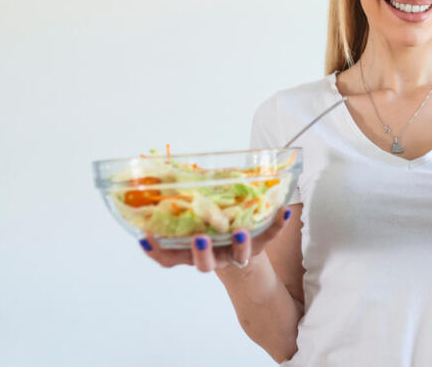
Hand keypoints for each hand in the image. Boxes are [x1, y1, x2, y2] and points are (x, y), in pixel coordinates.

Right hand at [138, 207, 292, 272]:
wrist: (242, 251)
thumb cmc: (212, 227)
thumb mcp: (196, 216)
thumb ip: (184, 199)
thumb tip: (166, 168)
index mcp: (193, 250)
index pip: (170, 257)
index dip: (157, 252)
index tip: (147, 238)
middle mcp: (214, 256)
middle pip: (204, 264)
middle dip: (201, 253)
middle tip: (199, 238)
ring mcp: (237, 253)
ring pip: (237, 255)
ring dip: (239, 244)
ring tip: (241, 230)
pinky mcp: (259, 246)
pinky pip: (270, 236)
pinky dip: (278, 225)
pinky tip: (284, 211)